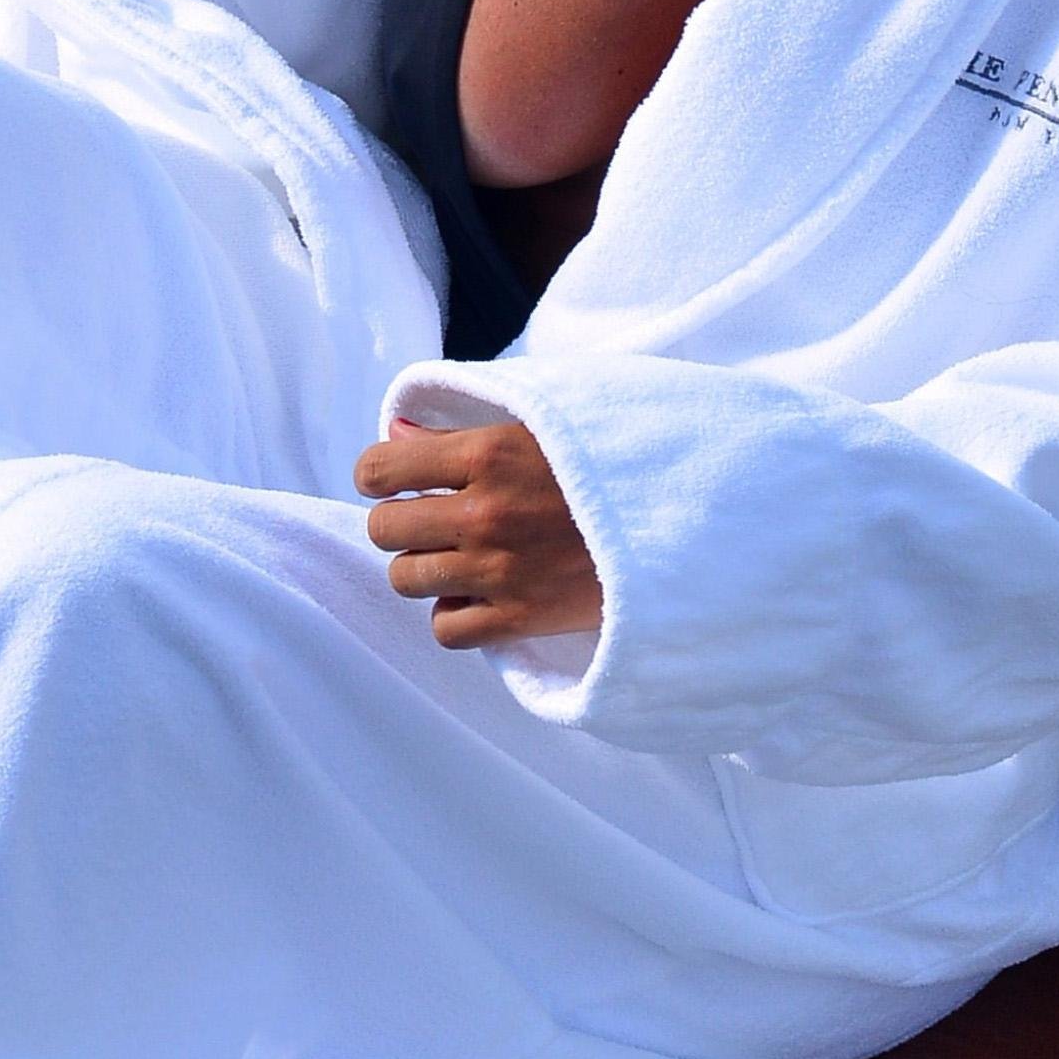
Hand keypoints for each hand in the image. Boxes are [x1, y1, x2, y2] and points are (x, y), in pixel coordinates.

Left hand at [354, 416, 603, 651]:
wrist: (681, 520)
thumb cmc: (608, 464)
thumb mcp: (540, 427)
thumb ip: (463, 432)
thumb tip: (395, 434)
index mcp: (487, 455)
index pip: (379, 469)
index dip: (378, 476)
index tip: (395, 481)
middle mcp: (483, 514)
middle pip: (385, 529)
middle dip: (400, 523)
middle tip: (432, 520)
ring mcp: (499, 570)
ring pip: (406, 580)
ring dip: (424, 569)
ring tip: (457, 558)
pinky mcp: (521, 619)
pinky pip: (445, 631)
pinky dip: (455, 616)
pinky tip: (478, 596)